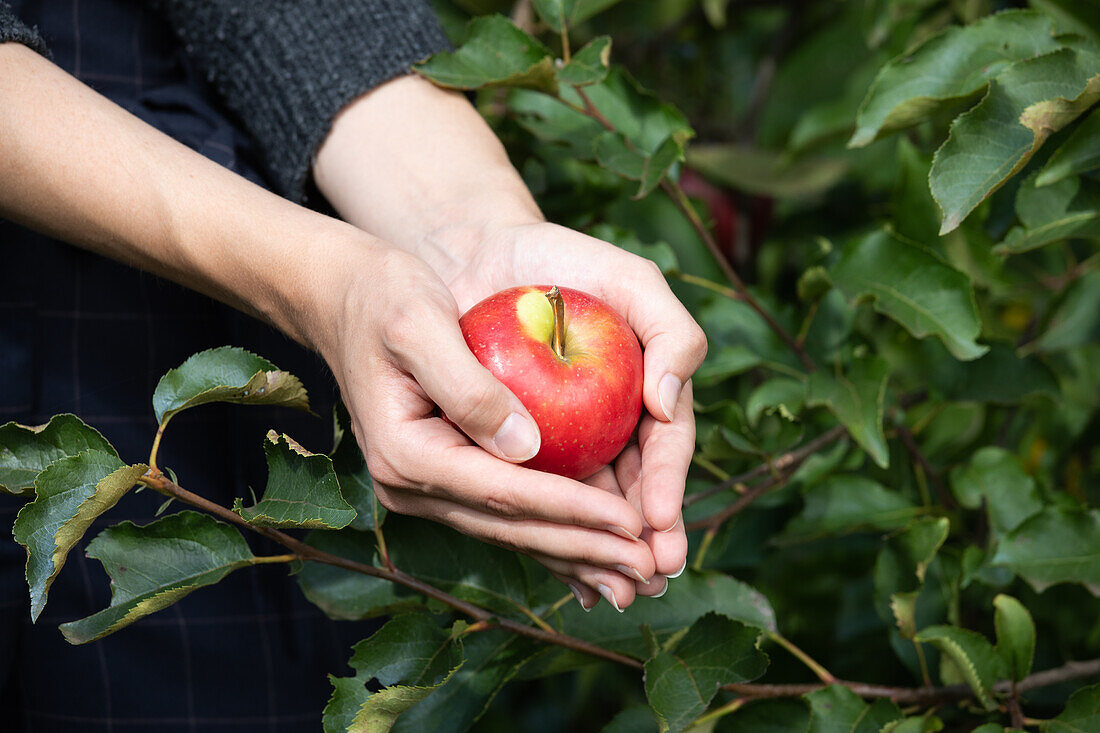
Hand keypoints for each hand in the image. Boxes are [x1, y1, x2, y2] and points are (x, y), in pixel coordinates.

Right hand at [312, 75, 704, 606]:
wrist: (342, 298)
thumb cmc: (383, 296)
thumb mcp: (418, 324)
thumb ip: (467, 388)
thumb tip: (527, 447)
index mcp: (406, 452)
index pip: (505, 493)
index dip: (573, 511)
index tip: (632, 523)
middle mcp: (412, 484)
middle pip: (513, 527)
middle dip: (586, 550)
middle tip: (651, 569)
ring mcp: (426, 486)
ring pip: (513, 530)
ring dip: (577, 554)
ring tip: (635, 575)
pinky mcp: (444, 476)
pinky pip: (506, 513)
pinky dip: (553, 533)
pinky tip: (593, 554)